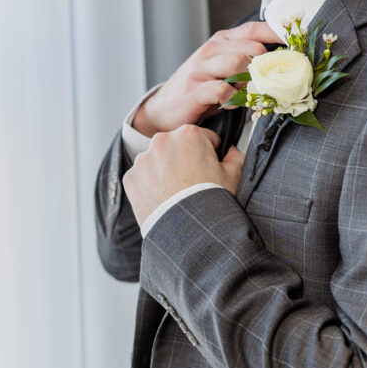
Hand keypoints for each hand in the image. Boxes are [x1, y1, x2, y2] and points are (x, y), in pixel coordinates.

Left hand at [123, 125, 245, 226]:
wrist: (188, 233)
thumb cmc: (211, 203)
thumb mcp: (234, 176)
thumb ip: (235, 156)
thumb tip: (231, 152)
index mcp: (189, 134)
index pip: (202, 137)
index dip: (209, 152)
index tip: (208, 167)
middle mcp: (162, 140)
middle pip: (176, 146)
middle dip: (184, 159)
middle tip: (193, 182)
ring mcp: (143, 159)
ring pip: (157, 161)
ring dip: (165, 171)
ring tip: (176, 193)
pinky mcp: (130, 178)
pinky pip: (142, 178)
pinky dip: (150, 186)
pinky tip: (163, 199)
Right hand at [133, 20, 279, 136]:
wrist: (163, 109)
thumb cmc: (201, 88)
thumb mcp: (224, 69)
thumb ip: (248, 62)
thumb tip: (284, 64)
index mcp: (222, 41)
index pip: (255, 29)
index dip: (278, 34)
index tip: (299, 43)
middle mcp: (211, 50)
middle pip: (252, 48)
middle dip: (266, 66)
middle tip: (271, 83)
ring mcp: (200, 69)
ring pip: (238, 64)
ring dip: (250, 82)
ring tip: (248, 94)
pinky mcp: (193, 91)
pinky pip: (222, 90)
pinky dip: (232, 99)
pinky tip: (231, 105)